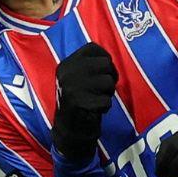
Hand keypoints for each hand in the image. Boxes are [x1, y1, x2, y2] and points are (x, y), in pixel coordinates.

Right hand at [53, 42, 117, 161]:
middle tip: (103, 89)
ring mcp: (71, 87)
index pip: (93, 48)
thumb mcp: (78, 77)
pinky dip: (105, 107)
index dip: (104, 58)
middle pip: (105, 63)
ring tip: (97, 99)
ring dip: (108, 93)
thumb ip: (90, 65)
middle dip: (110, 77)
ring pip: (108, 82)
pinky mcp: (78, 102)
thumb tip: (109, 60)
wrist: (68, 129)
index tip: (103, 71)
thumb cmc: (79, 100)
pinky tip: (94, 110)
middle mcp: (67, 72)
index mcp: (66, 64)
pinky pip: (106, 101)